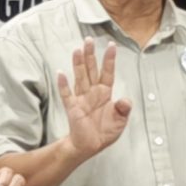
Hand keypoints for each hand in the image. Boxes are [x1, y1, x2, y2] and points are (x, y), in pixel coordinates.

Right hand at [57, 40, 132, 159]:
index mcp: (105, 93)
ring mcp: (81, 99)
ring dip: (78, 64)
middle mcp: (92, 92)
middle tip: (88, 39)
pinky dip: (63, 84)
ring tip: (77, 50)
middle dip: (90, 55)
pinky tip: (61, 73)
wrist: (90, 146)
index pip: (107, 72)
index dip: (109, 59)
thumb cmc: (105, 132)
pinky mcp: (72, 108)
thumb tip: (125, 100)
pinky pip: (67, 94)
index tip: (111, 45)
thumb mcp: (120, 121)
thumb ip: (123, 109)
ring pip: (79, 77)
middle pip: (91, 69)